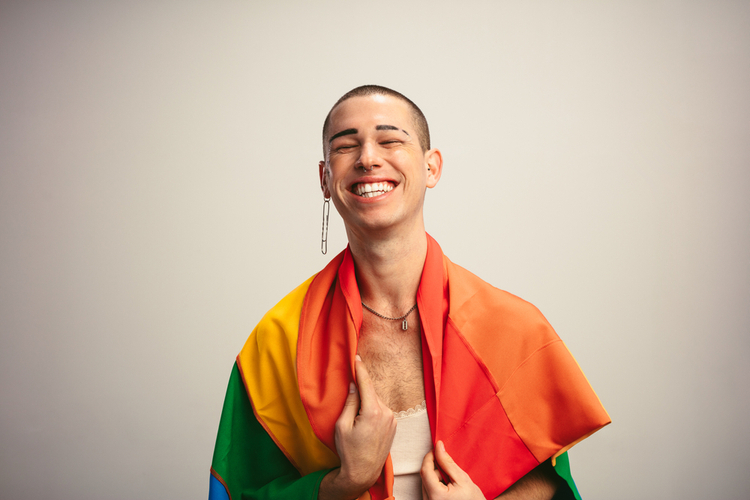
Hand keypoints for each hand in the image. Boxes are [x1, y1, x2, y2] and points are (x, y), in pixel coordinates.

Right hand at [319, 355, 396, 499]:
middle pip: (371, 392)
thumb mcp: (342, 425)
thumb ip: (349, 402)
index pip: (366, 383)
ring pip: (376, 401)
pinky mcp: (394, 425)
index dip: (360, 369)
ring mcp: (392, 419)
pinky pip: (381, 410)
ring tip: (356, 420)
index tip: (356, 357)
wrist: (363, 472)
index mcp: (372, 411)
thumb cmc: (349, 451)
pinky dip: (372, 410)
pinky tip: (364, 423)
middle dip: (360, 392)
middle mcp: (386, 413)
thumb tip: (354, 385)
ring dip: (366, 403)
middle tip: (350, 402)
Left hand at [421, 440, 483, 499]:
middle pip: (425, 477)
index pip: (425, 470)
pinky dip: (436, 484)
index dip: (429, 457)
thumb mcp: (462, 479)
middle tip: (448, 465)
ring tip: (450, 479)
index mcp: (436, 495)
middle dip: (434, 467)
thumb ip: (448, 462)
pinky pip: (428, 490)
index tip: (436, 449)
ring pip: (426, 483)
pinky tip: (447, 486)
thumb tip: (438, 447)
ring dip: (435, 476)